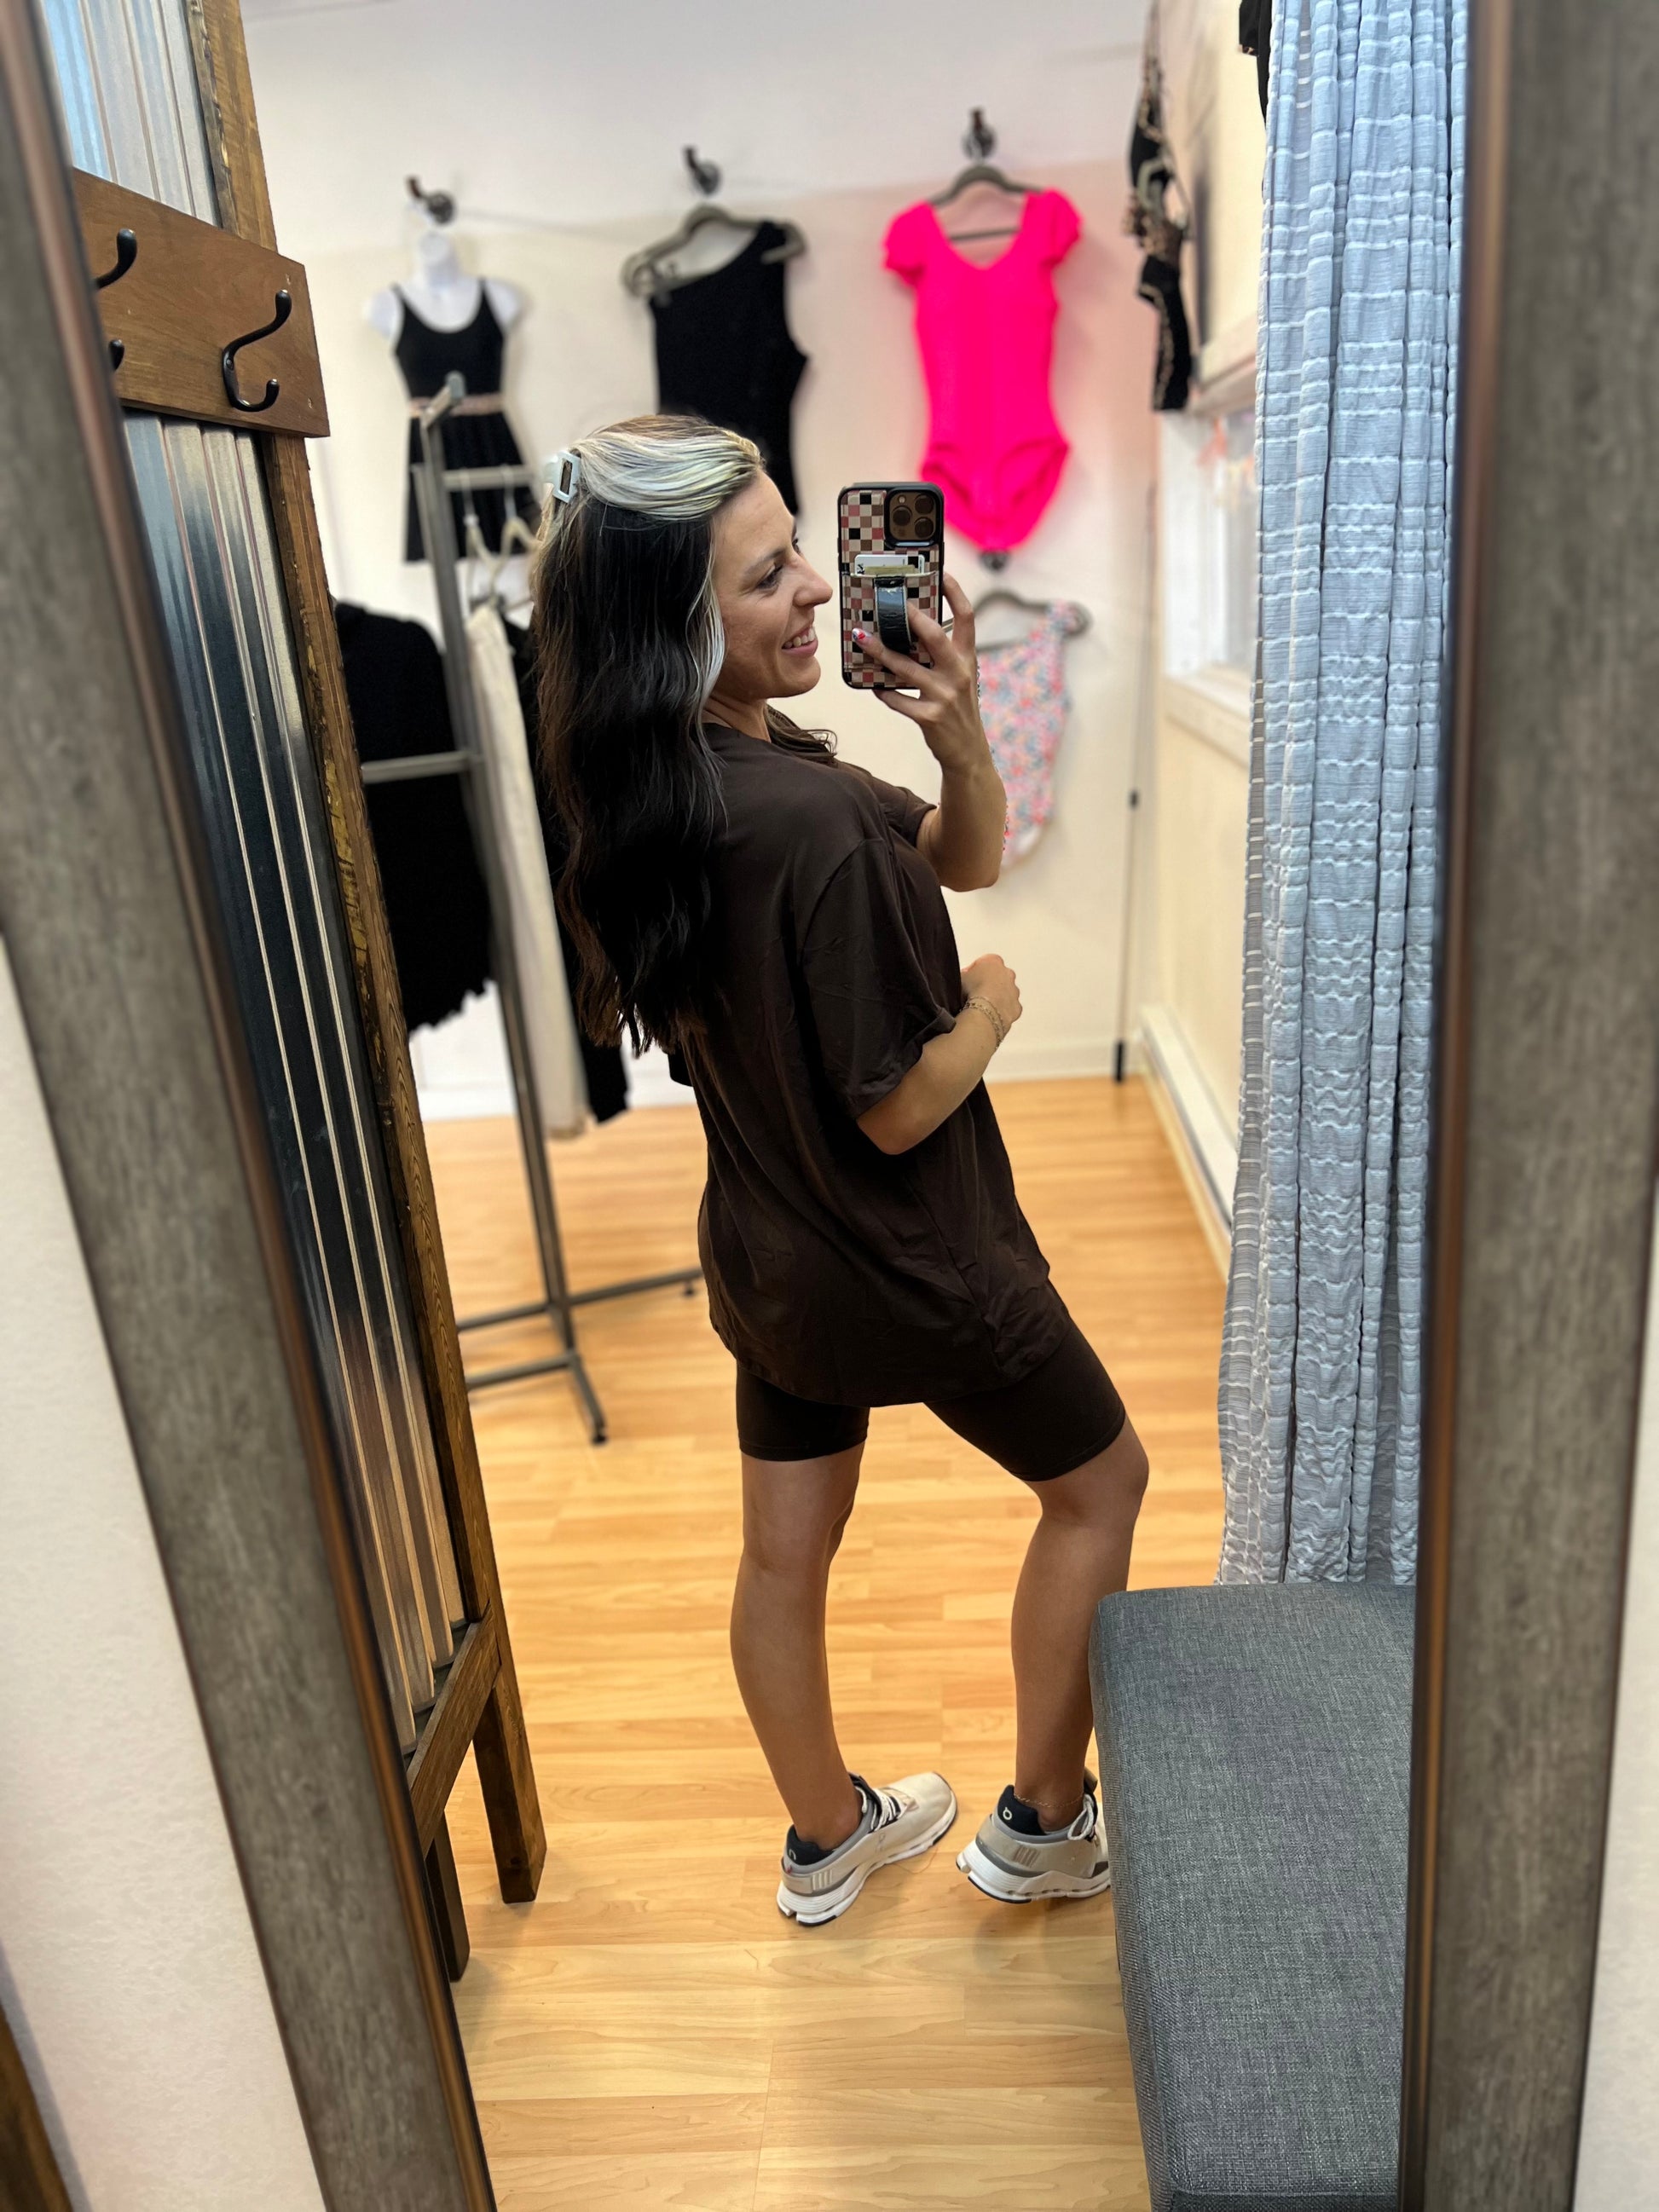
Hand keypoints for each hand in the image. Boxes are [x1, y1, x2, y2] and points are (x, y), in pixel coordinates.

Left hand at [852, 573, 988, 772]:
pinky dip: (882, 691)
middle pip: (935, 636)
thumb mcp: (959, 678)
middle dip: (912, 618)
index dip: (955, 593)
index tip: (942, 573)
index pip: (966, 618)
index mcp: (967, 658)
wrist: (968, 752)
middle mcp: (959, 673)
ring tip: (861, 637)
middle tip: (892, 603)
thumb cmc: (958, 709)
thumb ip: (942, 656)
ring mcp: (944, 695)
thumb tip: (910, 630)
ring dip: (880, 652)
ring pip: (906, 668)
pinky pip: (898, 699)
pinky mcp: (929, 717)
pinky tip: (871, 684)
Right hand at [961, 954, 1021, 1032]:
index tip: (968, 980)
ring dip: (996, 997)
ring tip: (982, 1006)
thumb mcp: (959, 977)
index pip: (984, 963)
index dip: (973, 972)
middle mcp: (1007, 974)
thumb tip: (962, 979)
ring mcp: (1014, 991)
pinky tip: (990, 1015)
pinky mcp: (1016, 1007)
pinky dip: (1001, 1011)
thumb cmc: (972, 992)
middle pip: (998, 977)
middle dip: (988, 983)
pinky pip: (1009, 1008)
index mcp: (994, 961)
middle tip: (975, 993)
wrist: (984, 1012)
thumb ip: (964, 975)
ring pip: (1005, 993)